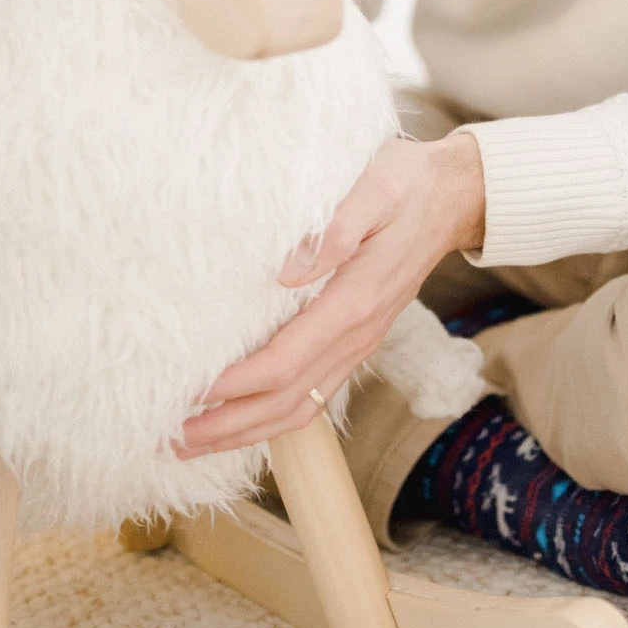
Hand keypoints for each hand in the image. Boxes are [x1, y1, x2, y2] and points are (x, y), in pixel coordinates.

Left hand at [174, 132, 486, 457]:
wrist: (453, 197)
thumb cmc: (407, 184)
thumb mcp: (375, 188)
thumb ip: (335, 226)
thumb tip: (286, 269)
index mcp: (354, 302)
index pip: (285, 361)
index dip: (238, 384)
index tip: (193, 393)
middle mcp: (356, 335)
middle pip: (286, 400)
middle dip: (230, 425)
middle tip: (174, 440)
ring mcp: (358, 344)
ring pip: (300, 407)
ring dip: (246, 431)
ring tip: (194, 443)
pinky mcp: (355, 341)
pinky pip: (313, 394)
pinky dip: (273, 417)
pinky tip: (242, 420)